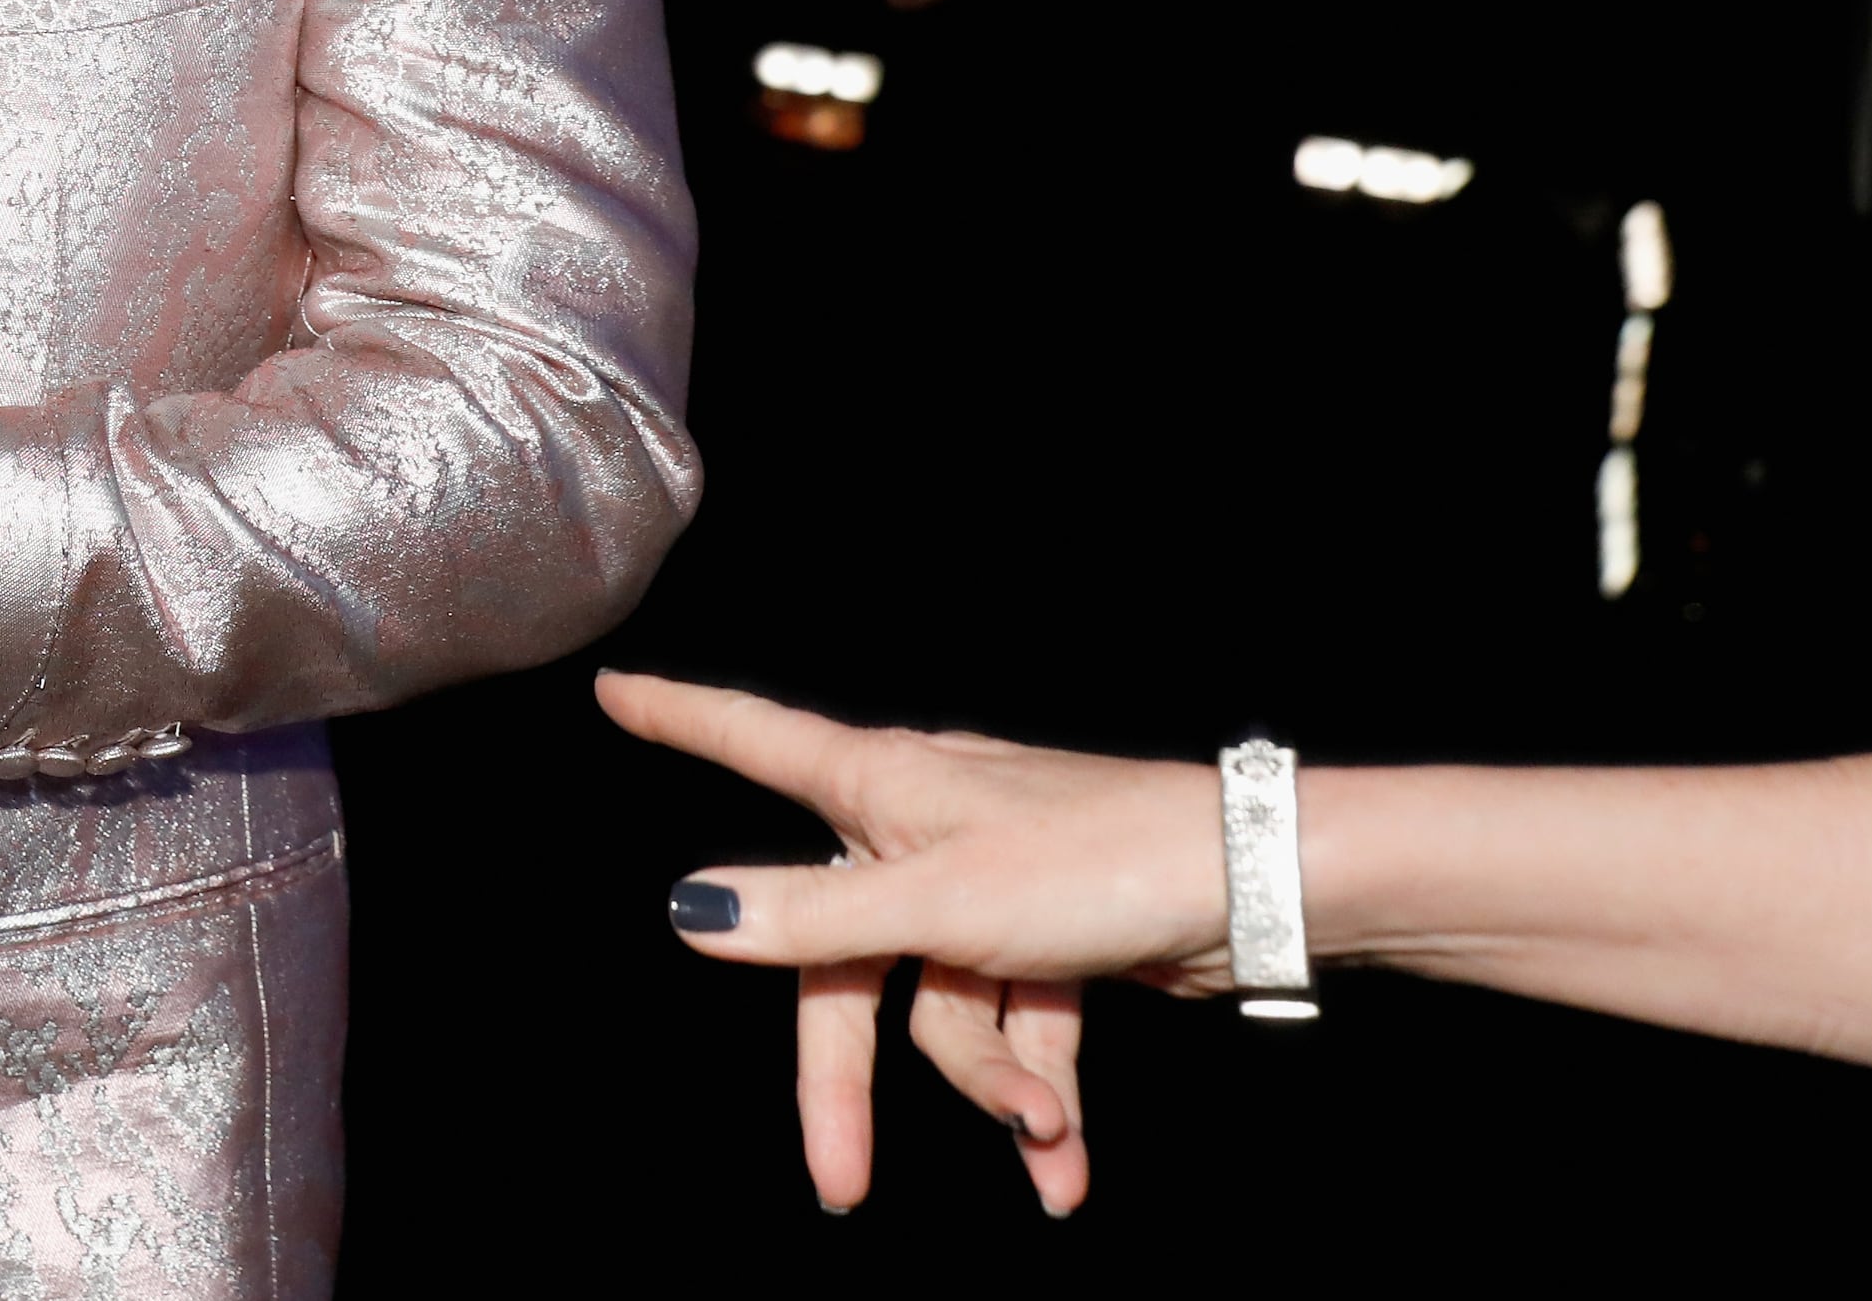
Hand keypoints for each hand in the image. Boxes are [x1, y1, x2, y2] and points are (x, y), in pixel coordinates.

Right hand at [602, 672, 1240, 1217]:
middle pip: (843, 958)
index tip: (616, 689)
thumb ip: (811, 916)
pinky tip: (1064, 1164)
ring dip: (991, 1086)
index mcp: (877, 788)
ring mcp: (986, 888)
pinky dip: (1038, 1091)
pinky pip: (1015, 1027)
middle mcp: (919, 829)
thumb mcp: (936, 902)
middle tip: (838, 1182)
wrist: (1255, 887)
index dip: (680, 715)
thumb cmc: (1092, 860)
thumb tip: (688, 908)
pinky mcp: (1049, 937)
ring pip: (940, 1009)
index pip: (750, 738)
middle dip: (846, 1080)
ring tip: (1045, 1140)